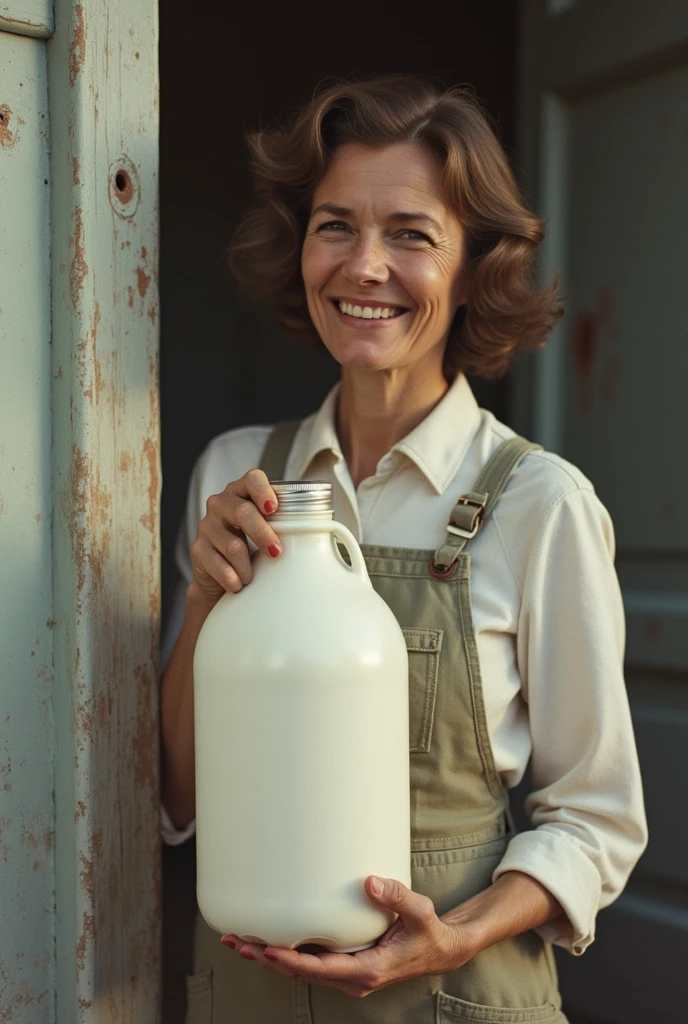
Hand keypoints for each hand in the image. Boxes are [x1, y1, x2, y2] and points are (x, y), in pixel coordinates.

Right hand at [189, 469, 281, 604]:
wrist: (221, 575)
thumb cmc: (252, 547)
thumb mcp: (268, 531)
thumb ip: (284, 524)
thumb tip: (319, 532)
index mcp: (241, 492)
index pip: (252, 479)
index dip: (263, 491)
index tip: (273, 508)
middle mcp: (221, 504)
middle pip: (242, 512)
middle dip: (263, 534)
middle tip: (276, 552)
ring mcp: (207, 525)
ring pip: (233, 544)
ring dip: (248, 565)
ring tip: (253, 576)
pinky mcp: (198, 549)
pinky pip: (218, 564)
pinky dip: (232, 578)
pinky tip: (238, 584)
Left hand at [220, 875, 475, 998]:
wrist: (440, 950)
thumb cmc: (428, 931)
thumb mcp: (419, 912)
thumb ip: (395, 897)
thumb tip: (368, 882)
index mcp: (367, 970)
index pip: (318, 969)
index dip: (289, 961)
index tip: (264, 951)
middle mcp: (352, 978)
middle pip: (300, 973)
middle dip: (266, 959)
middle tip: (235, 942)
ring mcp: (347, 975)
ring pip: (301, 970)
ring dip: (270, 958)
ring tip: (239, 942)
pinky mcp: (345, 966)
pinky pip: (310, 964)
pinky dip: (286, 955)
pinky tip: (269, 942)